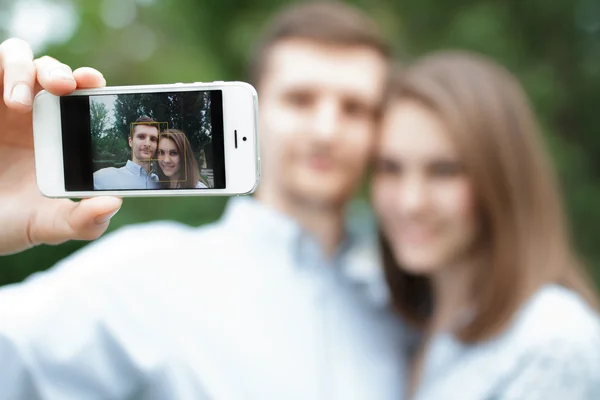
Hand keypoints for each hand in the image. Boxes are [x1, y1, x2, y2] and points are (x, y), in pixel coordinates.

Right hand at [0, 38, 121, 255]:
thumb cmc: (10, 221)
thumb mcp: (47, 225)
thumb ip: (82, 221)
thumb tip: (112, 204)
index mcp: (60, 134)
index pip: (81, 96)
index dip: (90, 82)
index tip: (96, 83)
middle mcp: (33, 112)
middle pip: (52, 71)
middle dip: (60, 71)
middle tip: (64, 86)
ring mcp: (1, 101)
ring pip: (17, 58)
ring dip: (24, 69)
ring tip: (20, 101)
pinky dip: (1, 69)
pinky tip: (8, 97)